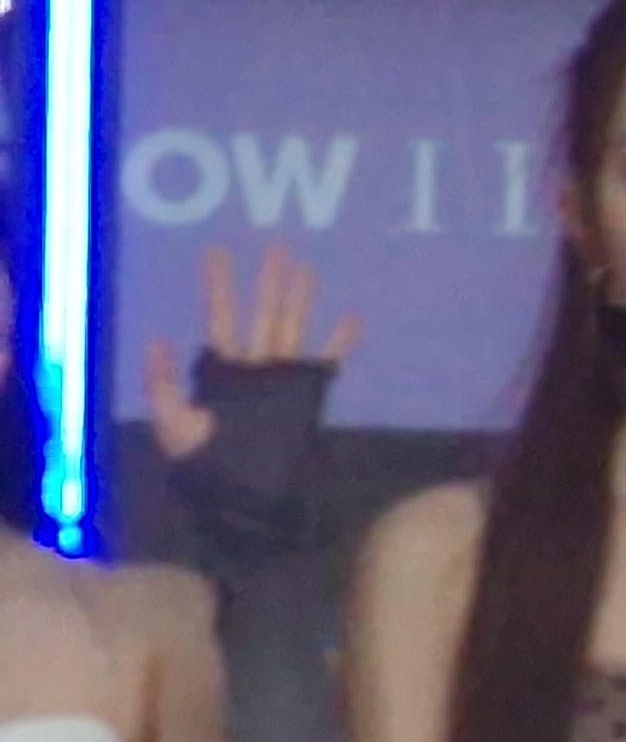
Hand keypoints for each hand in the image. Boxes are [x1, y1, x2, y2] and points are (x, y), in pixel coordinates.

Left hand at [147, 244, 356, 459]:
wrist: (239, 493)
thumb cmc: (202, 461)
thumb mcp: (172, 422)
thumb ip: (165, 384)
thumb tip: (159, 340)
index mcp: (220, 368)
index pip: (220, 317)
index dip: (218, 286)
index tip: (218, 254)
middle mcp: (253, 366)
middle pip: (263, 315)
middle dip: (268, 283)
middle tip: (277, 248)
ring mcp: (282, 378)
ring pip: (293, 329)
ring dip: (301, 300)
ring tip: (308, 268)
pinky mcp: (307, 394)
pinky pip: (327, 361)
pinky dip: (340, 341)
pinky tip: (351, 317)